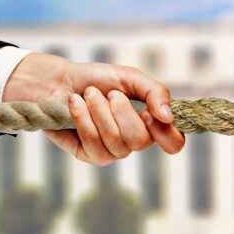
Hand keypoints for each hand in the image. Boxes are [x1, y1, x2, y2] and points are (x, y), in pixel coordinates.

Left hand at [2, 53, 184, 165]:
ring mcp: (113, 151)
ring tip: (89, 94)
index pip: (174, 143)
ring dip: (99, 111)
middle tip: (110, 94)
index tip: (146, 113)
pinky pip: (92, 143)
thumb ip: (156, 92)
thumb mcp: (131, 78)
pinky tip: (75, 104)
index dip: (165, 133)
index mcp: (151, 124)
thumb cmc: (98, 79)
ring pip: (115, 141)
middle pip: (140, 141)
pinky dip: (83, 118)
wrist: (59, 81)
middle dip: (122, 112)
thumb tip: (169, 117)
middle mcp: (135, 141)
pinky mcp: (90, 155)